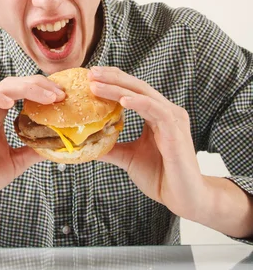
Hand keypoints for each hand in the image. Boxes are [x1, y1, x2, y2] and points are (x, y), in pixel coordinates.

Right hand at [0, 76, 64, 214]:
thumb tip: (59, 145)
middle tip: (60, 94)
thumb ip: (33, 151)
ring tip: (46, 96)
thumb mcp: (15, 162)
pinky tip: (10, 104)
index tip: (63, 97)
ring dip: (25, 87)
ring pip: (0, 86)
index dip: (42, 90)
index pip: (22, 92)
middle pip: (15, 84)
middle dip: (39, 85)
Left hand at [88, 66, 205, 219]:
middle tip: (91, 72)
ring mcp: (173, 120)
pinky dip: (138, 103)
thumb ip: (111, 148)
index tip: (91, 77)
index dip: (113, 81)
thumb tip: (85, 143)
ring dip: (118, 88)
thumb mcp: (129, 158)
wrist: (183, 198)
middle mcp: (166, 112)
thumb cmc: (161, 177)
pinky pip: (156, 111)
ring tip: (96, 84)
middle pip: (137, 87)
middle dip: (113, 77)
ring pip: (143, 95)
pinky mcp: (176, 131)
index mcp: (157, 115)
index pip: (133, 90)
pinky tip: (121, 100)